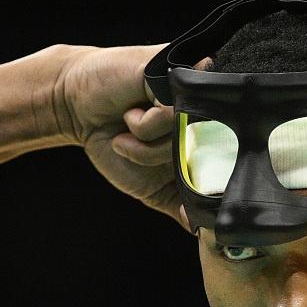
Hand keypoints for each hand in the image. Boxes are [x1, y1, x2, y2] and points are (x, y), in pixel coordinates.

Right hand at [56, 44, 207, 231]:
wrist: (78, 110)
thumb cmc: (115, 142)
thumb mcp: (152, 186)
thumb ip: (180, 205)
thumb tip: (205, 232)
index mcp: (207, 136)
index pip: (228, 164)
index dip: (202, 180)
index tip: (172, 179)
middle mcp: (207, 111)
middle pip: (211, 155)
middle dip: (169, 167)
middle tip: (142, 152)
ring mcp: (192, 91)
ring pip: (189, 137)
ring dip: (149, 146)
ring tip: (130, 128)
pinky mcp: (172, 74)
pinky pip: (169, 113)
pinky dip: (143, 125)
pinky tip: (129, 112)